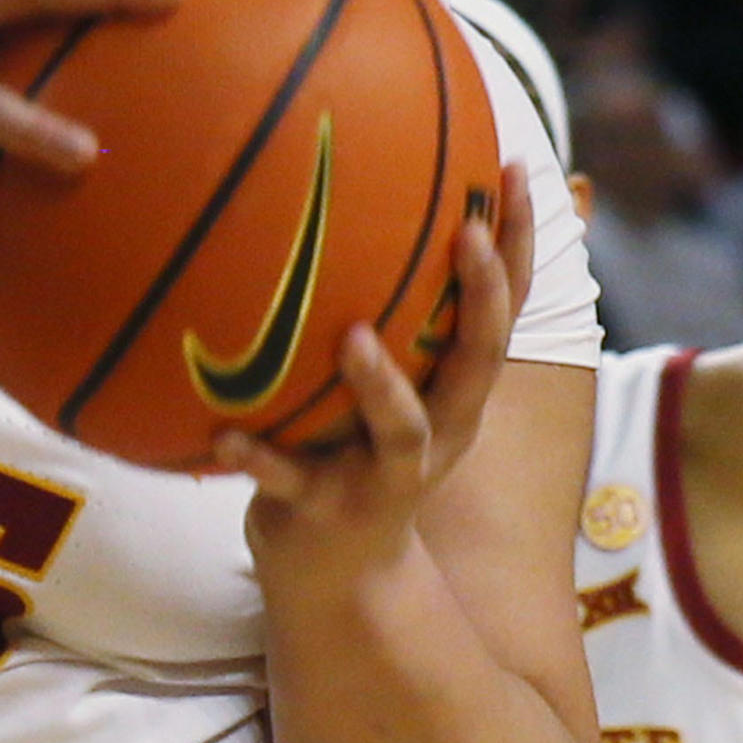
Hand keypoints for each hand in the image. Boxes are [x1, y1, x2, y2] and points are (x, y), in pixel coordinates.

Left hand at [222, 167, 537, 600]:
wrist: (336, 575)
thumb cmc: (354, 449)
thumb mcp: (389, 385)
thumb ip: (386, 314)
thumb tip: (360, 197)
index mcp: (455, 392)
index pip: (505, 307)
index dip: (519, 243)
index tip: (514, 167)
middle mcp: (438, 430)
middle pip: (479, 361)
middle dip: (483, 298)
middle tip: (468, 235)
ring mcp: (384, 474)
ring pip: (400, 430)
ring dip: (381, 385)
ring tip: (353, 338)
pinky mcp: (326, 510)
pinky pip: (290, 481)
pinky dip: (259, 460)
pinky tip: (223, 436)